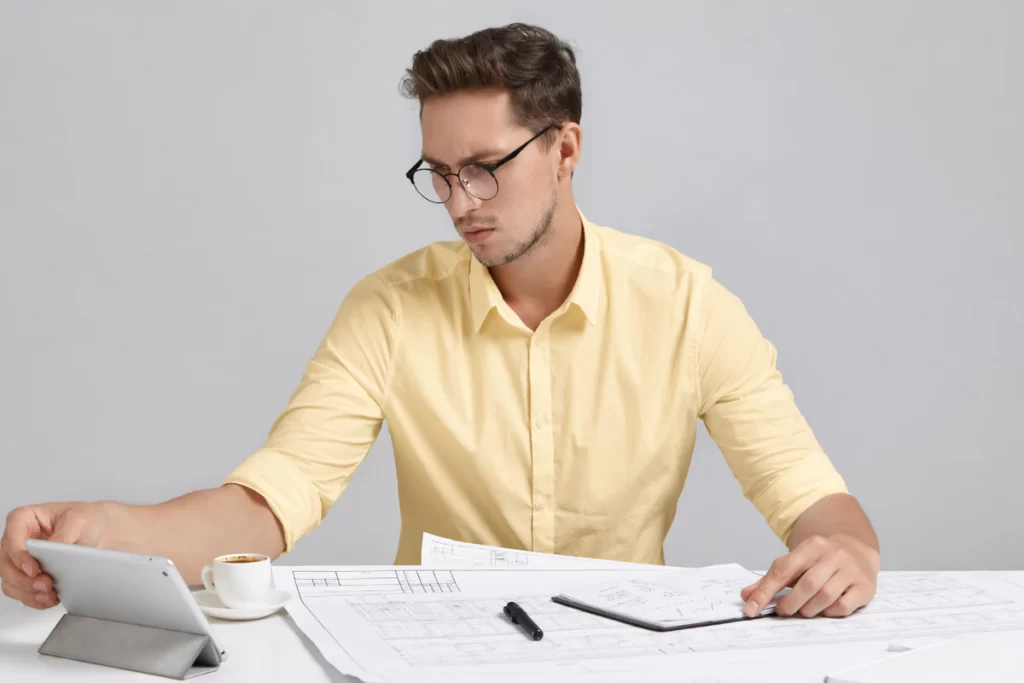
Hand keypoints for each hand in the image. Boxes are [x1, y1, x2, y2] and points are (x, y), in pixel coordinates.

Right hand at [1, 502, 108, 608]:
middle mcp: (17, 540)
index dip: (19, 557)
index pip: (12, 540)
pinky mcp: (28, 575)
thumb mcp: (78, 520)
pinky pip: (21, 592)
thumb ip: (63, 535)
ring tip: (49, 595)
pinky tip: (48, 599)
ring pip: (10, 581)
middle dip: (24, 580)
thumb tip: (52, 551)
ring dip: (27, 592)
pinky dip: (33, 599)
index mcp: (23, 519)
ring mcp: (20, 559)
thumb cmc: (85, 519)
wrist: (98, 531)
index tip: (34, 569)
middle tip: (45, 585)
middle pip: (6, 565)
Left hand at [741, 533, 879, 618]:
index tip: (751, 608)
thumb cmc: (821, 560)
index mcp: (811, 546)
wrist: (857, 549)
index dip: (765, 591)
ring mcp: (850, 570)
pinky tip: (824, 609)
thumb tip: (746, 596)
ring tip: (803, 611)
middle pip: (807, 584)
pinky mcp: (864, 587)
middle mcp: (833, 556)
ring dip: (809, 609)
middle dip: (790, 602)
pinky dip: (830, 612)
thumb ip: (771, 579)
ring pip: (825, 596)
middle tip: (783, 611)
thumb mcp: (796, 562)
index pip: (783, 569)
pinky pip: (844, 606)